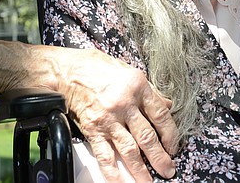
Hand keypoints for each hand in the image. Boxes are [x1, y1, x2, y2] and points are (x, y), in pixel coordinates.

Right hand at [57, 48, 178, 182]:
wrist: (66, 71)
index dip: (170, 134)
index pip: (161, 115)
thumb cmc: (96, 68)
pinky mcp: (93, 129)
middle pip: (147, 137)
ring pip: (129, 150)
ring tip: (149, 181)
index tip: (173, 146)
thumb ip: (149, 90)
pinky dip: (113, 173)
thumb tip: (166, 104)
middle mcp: (125, 103)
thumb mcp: (128, 70)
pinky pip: (105, 155)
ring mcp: (108, 118)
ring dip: (141, 170)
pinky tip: (121, 182)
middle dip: (160, 157)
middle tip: (168, 170)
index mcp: (137, 86)